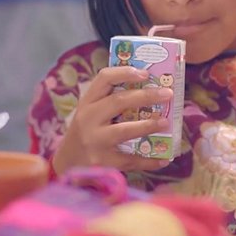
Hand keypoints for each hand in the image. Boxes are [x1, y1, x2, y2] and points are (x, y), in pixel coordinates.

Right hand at [53, 66, 172, 173]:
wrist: (67, 163)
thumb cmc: (87, 131)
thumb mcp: (91, 112)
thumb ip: (112, 100)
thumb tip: (152, 89)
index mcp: (87, 102)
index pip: (104, 79)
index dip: (125, 73)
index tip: (146, 72)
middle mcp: (88, 119)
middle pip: (118, 102)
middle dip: (146, 96)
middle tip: (168, 94)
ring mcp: (94, 141)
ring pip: (124, 130)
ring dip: (148, 125)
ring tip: (166, 122)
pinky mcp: (102, 161)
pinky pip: (129, 160)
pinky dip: (148, 160)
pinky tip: (164, 159)